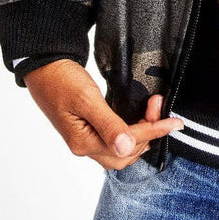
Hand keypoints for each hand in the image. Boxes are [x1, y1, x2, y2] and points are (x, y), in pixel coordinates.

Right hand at [23, 58, 183, 167]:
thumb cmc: (61, 80)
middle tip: (160, 108)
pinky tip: (139, 117)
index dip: (153, 131)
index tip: (174, 123)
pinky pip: (114, 138)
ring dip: (141, 133)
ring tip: (153, 109)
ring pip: (121, 148)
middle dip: (148, 132)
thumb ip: (108, 123)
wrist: (44, 67)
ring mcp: (85, 139)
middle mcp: (85, 146)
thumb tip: (127, 147)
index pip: (127, 144)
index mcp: (83, 142)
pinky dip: (131, 130)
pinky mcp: (88, 129)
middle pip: (126, 152)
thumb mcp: (86, 99)